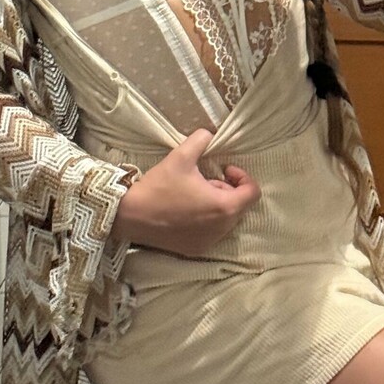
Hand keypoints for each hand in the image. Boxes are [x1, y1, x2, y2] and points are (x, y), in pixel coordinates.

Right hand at [111, 128, 260, 256]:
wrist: (131, 215)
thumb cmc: (159, 186)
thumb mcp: (181, 156)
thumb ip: (201, 139)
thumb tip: (211, 133)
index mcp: (223, 207)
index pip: (252, 193)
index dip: (243, 177)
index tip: (224, 169)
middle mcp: (221, 229)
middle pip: (239, 206)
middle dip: (227, 190)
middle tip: (205, 180)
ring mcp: (209, 242)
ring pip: (226, 220)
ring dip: (217, 205)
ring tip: (194, 194)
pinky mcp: (196, 250)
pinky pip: (212, 233)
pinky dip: (206, 220)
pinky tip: (186, 210)